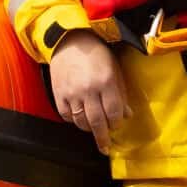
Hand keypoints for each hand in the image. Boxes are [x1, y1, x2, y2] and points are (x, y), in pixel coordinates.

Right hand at [49, 32, 127, 150]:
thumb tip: (127, 115)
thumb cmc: (97, 54)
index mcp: (106, 82)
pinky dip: (73, 121)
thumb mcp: (115, 70)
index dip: (117, 123)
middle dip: (103, 137)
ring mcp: (72, 93)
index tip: (117, 125)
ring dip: (89, 129)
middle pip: (97, 122)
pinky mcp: (59, 94)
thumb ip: (121, 93)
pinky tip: (79, 119)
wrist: (70, 41)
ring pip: (81, 122)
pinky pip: (66, 116)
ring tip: (93, 129)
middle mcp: (88, 89)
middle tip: (105, 146)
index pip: (114, 112)